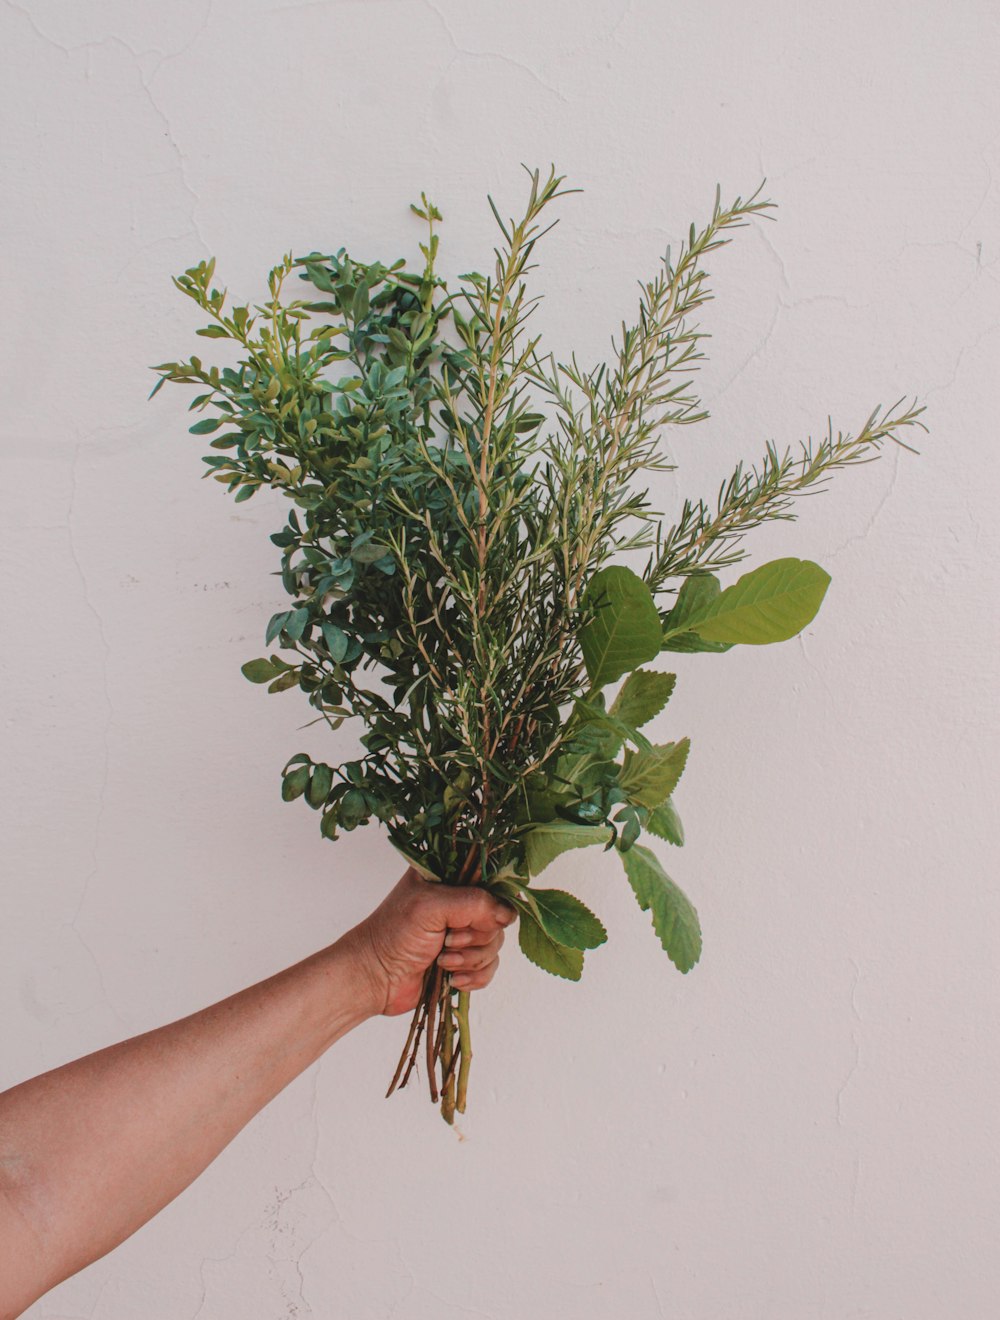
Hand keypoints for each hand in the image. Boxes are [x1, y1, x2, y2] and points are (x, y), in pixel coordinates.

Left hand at [348, 867, 516, 1015]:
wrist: (374, 978)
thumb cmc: (393, 934)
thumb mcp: (432, 907)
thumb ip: (473, 903)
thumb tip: (508, 914)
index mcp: (449, 879)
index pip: (490, 882)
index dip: (488, 903)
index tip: (470, 918)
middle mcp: (458, 904)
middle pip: (497, 918)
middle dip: (475, 936)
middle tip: (448, 941)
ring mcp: (462, 933)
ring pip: (495, 945)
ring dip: (472, 959)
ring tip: (443, 961)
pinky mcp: (464, 962)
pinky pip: (490, 969)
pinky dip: (475, 977)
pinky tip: (452, 978)